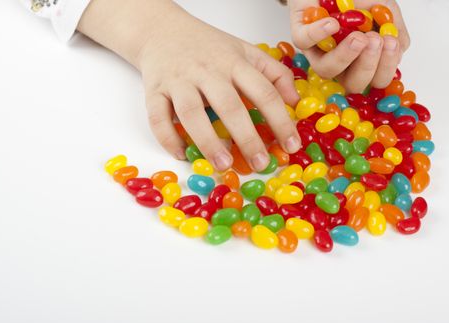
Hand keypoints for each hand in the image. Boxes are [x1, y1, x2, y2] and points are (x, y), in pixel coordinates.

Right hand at [79, 0, 300, 172]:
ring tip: (224, 165)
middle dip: (247, 138)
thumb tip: (295, 102)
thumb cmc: (209, 47)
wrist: (162, 30)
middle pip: (229, 105)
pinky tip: (182, 154)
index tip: (291, 145)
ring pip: (191, 113)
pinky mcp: (153, 90)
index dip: (281, 120)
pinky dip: (168, 138)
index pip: (264, 92)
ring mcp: (178, 80)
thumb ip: (274, 73)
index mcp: (234, 62)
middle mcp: (207, 71)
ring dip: (208, 142)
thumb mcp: (246, 50)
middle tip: (261, 163)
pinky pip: (157, 117)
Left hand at [289, 0, 409, 92]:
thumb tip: (399, 47)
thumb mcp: (385, 9)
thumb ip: (395, 28)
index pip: (376, 80)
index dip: (385, 69)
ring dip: (345, 56)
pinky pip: (305, 43)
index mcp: (362, 60)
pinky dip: (319, 33)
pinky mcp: (300, 37)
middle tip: (374, 41)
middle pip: (352, 84)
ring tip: (358, 36)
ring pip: (327, 70)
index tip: (391, 43)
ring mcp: (318, 52)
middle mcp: (341, 62)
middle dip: (367, 66)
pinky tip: (332, 23)